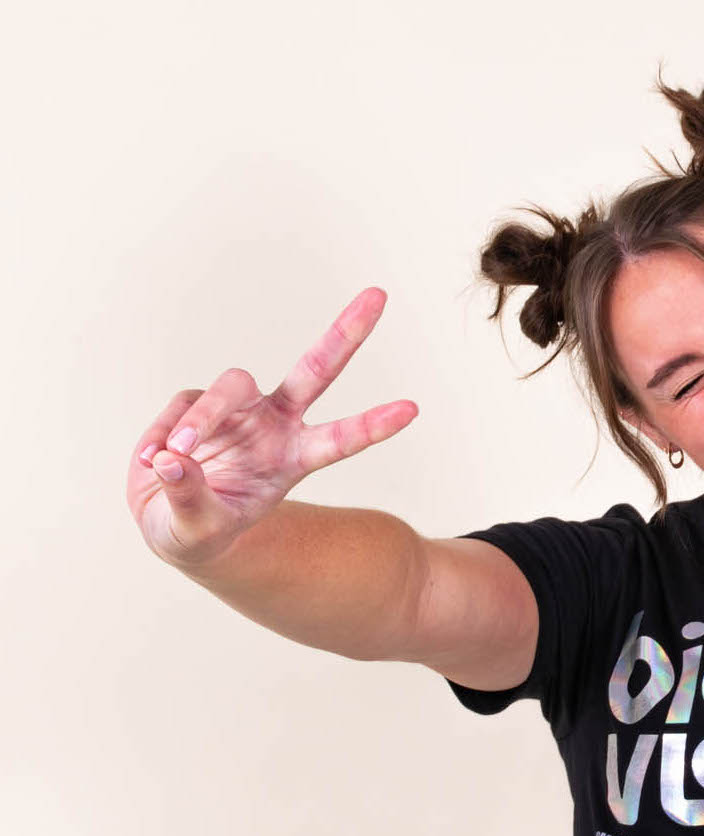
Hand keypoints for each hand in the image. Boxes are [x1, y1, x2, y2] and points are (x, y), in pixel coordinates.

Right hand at [125, 288, 417, 566]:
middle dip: (346, 334)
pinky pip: (179, 408)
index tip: (412, 409)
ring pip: (226, 388)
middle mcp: (274, 426)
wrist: (167, 523)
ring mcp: (238, 410)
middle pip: (315, 371)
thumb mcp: (196, 533)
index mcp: (292, 461)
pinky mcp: (197, 401)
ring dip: (199, 420)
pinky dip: (161, 436)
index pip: (340, 441)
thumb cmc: (197, 533)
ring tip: (173, 457)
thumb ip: (191, 499)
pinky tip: (153, 463)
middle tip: (379, 296)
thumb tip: (174, 459)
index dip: (373, 426)